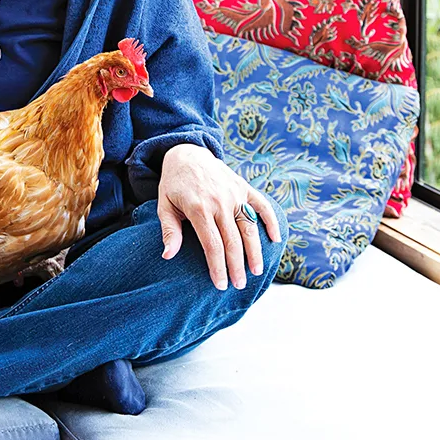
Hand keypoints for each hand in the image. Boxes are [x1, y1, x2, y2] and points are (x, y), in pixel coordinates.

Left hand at [157, 143, 282, 290]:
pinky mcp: (243, 187)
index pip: (212, 245)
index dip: (218, 267)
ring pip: (249, 227)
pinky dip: (271, 221)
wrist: (186, 153)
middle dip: (237, 266)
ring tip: (256, 271)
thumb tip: (168, 256)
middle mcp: (219, 201)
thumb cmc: (174, 184)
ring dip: (255, 251)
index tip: (221, 284)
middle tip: (240, 285)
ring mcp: (234, 193)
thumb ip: (169, 230)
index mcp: (198, 208)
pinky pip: (262, 205)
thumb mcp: (164, 205)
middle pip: (233, 240)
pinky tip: (276, 239)